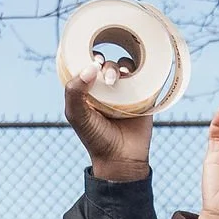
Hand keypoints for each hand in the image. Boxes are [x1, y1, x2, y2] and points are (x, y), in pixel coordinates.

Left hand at [62, 62, 155, 183]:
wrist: (121, 159)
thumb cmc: (95, 138)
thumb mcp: (77, 115)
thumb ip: (74, 91)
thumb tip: (90, 67)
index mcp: (88, 90)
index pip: (86, 66)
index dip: (88, 59)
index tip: (93, 62)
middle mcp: (106, 89)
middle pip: (106, 64)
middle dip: (106, 65)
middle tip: (108, 78)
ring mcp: (125, 92)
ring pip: (125, 67)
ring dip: (123, 67)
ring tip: (120, 79)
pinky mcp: (143, 97)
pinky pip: (145, 78)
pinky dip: (143, 71)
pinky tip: (138, 74)